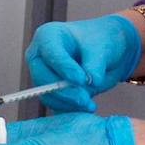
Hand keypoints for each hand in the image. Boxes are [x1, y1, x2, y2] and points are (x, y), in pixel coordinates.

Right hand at [25, 14, 141, 111]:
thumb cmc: (100, 41)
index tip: (82, 79)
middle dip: (64, 90)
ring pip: (47, 94)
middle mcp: (39, 56)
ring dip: (68, 103)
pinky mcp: (49, 92)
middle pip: (42, 77)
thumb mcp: (102, 48)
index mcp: (48, 36)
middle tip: (85, 98)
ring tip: (89, 104)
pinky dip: (69, 108)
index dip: (65, 68)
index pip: (50, 53)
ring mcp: (42, 75)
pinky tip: (86, 107)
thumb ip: (95, 65)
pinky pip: (55, 104)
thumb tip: (91, 81)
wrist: (105, 53)